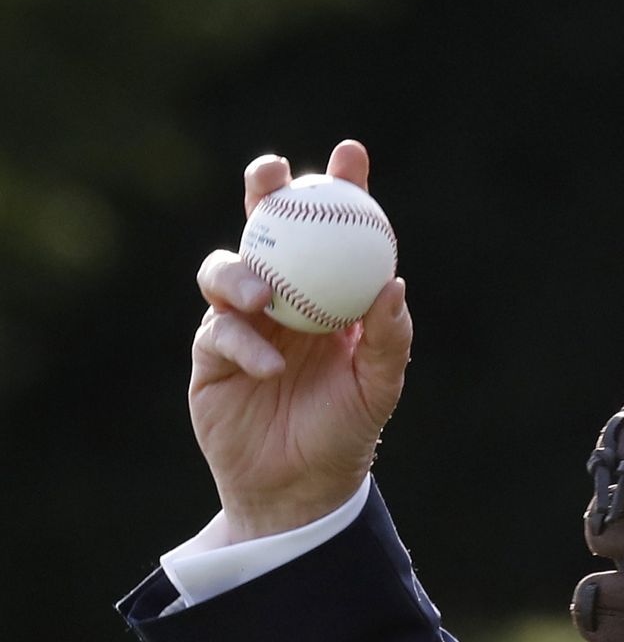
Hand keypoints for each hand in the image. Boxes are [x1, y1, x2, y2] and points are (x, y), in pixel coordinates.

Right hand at [189, 139, 412, 541]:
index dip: (343, 187)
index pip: (338, 230)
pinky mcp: (210, 352)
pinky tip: (267, 364)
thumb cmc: (346, 431)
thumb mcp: (379, 386)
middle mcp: (286, 296)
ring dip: (241, 271)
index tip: (351, 155)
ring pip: (229, 269)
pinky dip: (242, 341)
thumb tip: (395, 282)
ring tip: (260, 294)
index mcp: (332, 293)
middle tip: (274, 175)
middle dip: (267, 191)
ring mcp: (244, 320)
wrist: (298, 486)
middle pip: (271, 228)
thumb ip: (389, 337)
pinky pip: (218, 331)